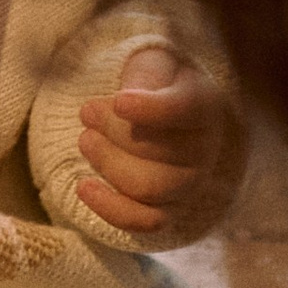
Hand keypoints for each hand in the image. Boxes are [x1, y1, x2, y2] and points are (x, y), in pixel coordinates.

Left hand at [75, 40, 245, 239]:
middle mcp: (204, 150)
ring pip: (148, 188)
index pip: (185, 109)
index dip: (152, 109)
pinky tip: (84, 187)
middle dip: (114, 132)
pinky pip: (144, 222)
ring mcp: (188, 185)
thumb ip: (143, 76)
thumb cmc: (154, 84)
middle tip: (87, 111)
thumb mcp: (151, 64)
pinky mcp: (168, 210)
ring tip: (85, 139)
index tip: (119, 102)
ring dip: (108, 164)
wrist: (160, 115)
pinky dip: (111, 208)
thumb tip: (126, 104)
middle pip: (160, 152)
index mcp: (204, 106)